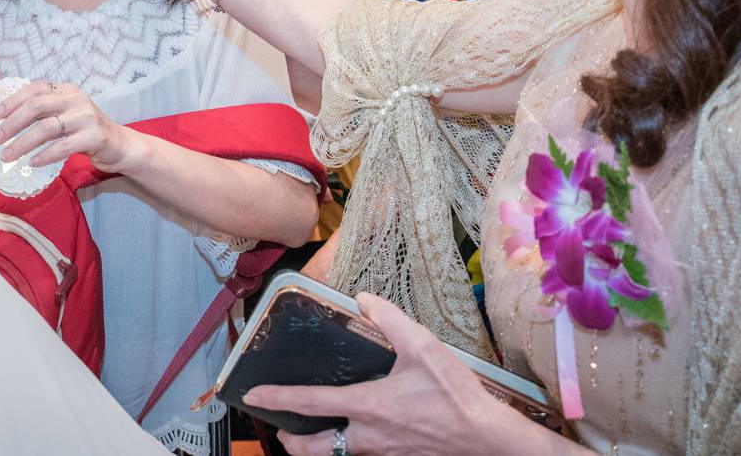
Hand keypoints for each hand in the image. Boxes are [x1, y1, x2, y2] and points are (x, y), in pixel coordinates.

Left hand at [0, 80, 137, 172]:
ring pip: (47, 127)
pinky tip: (32, 163)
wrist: (120, 146)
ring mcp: (86, 117)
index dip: (12, 100)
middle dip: (12, 123)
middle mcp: (76, 99)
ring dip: (23, 143)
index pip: (34, 89)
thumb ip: (43, 115)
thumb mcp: (65, 116)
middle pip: (37, 106)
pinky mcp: (94, 136)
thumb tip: (5, 126)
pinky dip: (45, 155)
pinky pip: (63, 146)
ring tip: (7, 156)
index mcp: (66, 90)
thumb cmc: (85, 132)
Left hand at [247, 293, 525, 455]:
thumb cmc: (455, 396)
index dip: (277, 398)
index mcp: (367, 406)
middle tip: (281, 428)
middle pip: (313, 449)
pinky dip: (349, 447)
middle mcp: (367, 436)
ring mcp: (382, 453)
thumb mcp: (423, 346)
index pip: (310, 402)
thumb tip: (365, 299)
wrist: (488, 441)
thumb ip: (390, 319)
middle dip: (290, 441)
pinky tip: (359, 432)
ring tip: (315, 429)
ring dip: (319, 445)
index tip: (252, 395)